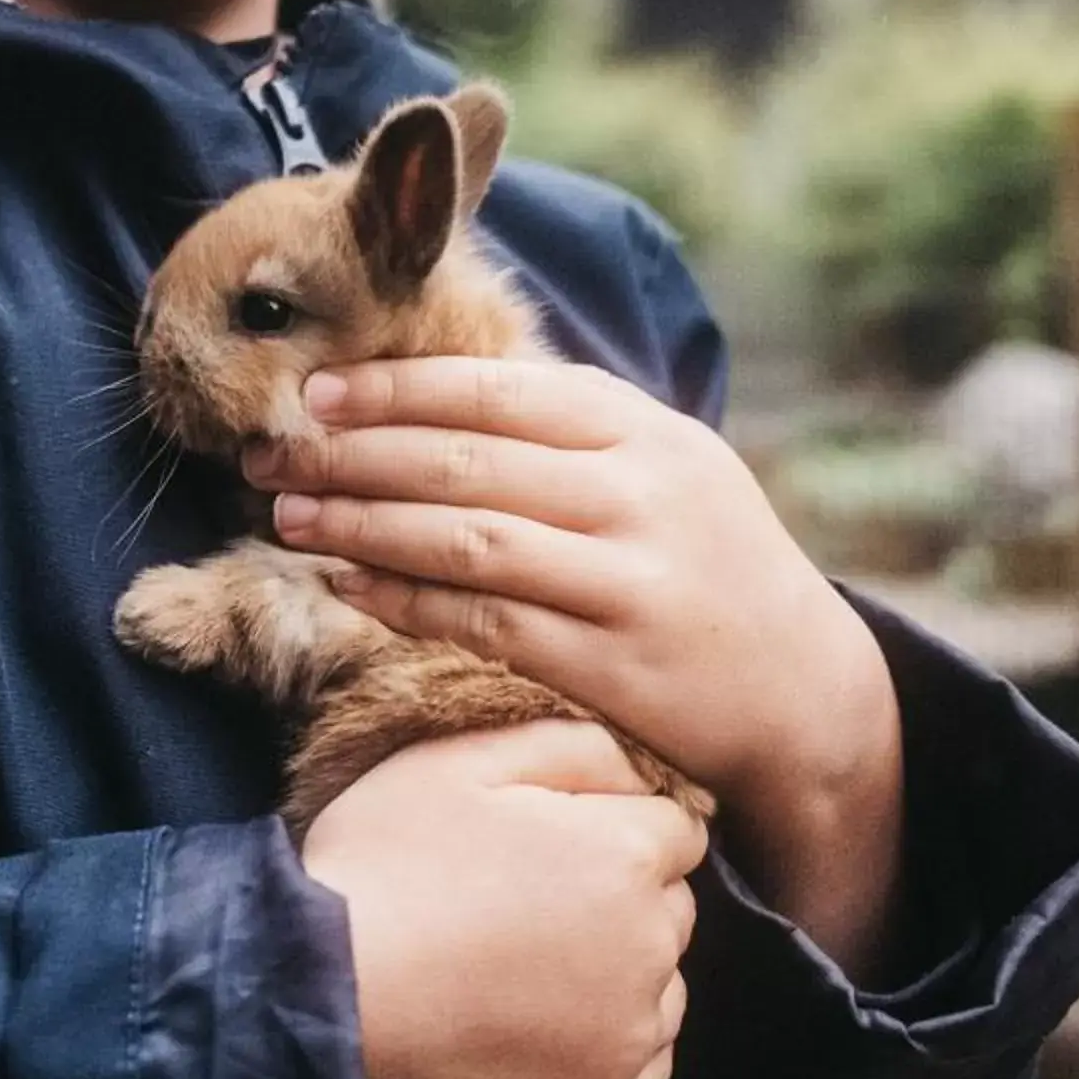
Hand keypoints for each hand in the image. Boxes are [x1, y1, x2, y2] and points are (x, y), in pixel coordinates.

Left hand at [253, 357, 906, 974]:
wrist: (807, 689)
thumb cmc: (703, 558)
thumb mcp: (662, 464)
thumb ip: (564, 426)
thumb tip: (418, 389)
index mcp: (644, 430)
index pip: (497, 392)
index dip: (395, 389)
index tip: (314, 393)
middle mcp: (640, 497)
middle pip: (468, 462)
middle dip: (354, 455)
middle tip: (271, 453)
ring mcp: (628, 583)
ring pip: (467, 541)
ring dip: (363, 526)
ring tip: (288, 516)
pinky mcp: (614, 666)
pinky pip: (485, 623)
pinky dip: (404, 600)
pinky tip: (347, 585)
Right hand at [302, 719, 701, 1078]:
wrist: (330, 988)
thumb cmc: (386, 864)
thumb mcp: (457, 762)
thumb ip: (567, 743)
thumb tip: (634, 762)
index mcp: (624, 855)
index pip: (675, 827)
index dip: (612, 821)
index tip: (549, 836)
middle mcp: (649, 946)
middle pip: (669, 904)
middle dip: (619, 892)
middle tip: (524, 895)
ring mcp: (630, 1032)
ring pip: (658, 983)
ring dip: (615, 967)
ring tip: (519, 960)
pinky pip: (640, 1059)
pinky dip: (603, 1038)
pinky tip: (531, 1016)